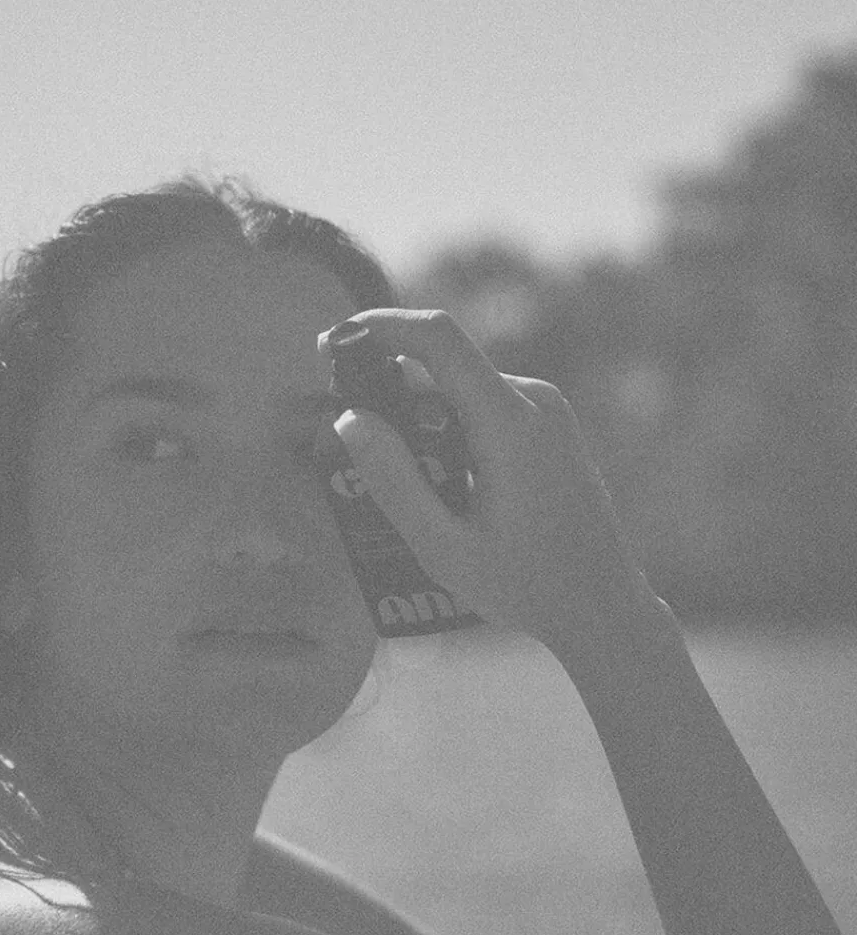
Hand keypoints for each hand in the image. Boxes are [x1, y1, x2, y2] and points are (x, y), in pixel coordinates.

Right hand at [318, 309, 649, 652]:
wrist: (603, 606)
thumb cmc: (527, 587)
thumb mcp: (444, 548)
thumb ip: (394, 482)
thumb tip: (349, 419)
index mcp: (512, 423)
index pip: (438, 339)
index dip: (379, 328)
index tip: (331, 345)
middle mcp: (535, 401)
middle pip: (443, 369)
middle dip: (387, 390)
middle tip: (347, 440)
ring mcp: (546, 411)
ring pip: (459, 391)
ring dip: (417, 420)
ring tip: (396, 483)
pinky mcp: (547, 426)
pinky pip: (482, 409)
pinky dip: (445, 431)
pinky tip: (437, 487)